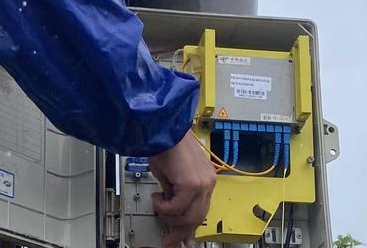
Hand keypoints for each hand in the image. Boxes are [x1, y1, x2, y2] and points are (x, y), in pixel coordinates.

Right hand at [148, 130, 215, 247]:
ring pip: (188, 217)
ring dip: (170, 217)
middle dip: (180, 231)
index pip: (202, 210)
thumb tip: (170, 209)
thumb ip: (174, 193)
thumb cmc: (165, 144)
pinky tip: (158, 198)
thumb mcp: (171, 175)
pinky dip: (164, 207)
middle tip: (169, 240)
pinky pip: (177, 208)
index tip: (183, 240)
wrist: (163, 129)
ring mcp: (202, 184)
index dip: (190, 227)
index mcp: (206, 179)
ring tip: (158, 206)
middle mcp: (208, 182)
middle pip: (197, 218)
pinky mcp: (191, 184)